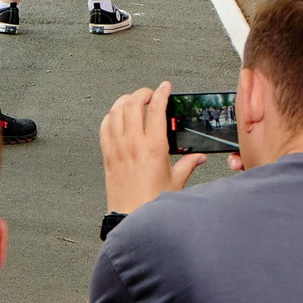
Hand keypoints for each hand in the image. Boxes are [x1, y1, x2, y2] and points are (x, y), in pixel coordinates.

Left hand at [99, 81, 205, 215]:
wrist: (130, 216)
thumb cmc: (152, 202)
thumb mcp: (176, 182)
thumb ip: (188, 165)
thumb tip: (198, 157)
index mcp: (154, 147)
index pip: (156, 109)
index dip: (161, 93)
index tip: (165, 87)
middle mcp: (133, 143)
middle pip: (132, 103)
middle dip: (142, 93)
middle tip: (150, 94)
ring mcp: (117, 147)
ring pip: (115, 111)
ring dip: (124, 101)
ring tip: (134, 101)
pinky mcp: (106, 153)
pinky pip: (104, 126)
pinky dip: (111, 116)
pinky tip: (117, 117)